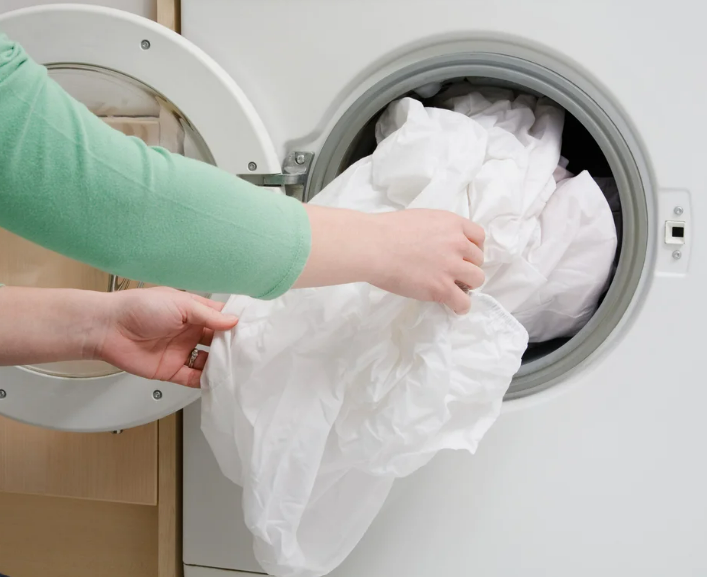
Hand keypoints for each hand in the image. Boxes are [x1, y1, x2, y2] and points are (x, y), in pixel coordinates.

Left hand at [94, 287, 237, 386]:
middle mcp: (189, 331)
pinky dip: (206, 381)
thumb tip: (233, 321)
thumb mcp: (180, 304)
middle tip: (249, 353)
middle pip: (219, 342)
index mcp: (193, 312)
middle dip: (233, 347)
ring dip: (221, 365)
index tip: (253, 331)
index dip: (236, 324)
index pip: (221, 318)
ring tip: (236, 369)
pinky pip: (193, 378)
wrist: (108, 328)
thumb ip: (208, 316)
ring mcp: (181, 351)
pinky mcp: (171, 370)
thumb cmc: (139, 308)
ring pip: (209, 361)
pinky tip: (216, 381)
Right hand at [368, 209, 485, 313]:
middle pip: (478, 259)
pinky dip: (461, 306)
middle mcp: (457, 244)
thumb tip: (435, 243)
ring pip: (477, 279)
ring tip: (453, 288)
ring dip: (467, 284)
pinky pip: (464, 302)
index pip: (479, 236)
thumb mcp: (420, 218)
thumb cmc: (387, 230)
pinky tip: (454, 306)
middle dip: (467, 266)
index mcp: (451, 223)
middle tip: (452, 272)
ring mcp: (451, 267)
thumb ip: (436, 230)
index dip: (472, 248)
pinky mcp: (442, 288)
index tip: (463, 255)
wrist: (375, 246)